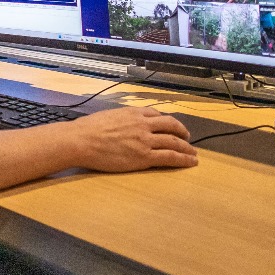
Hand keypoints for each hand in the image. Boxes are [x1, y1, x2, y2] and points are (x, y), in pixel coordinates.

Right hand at [68, 107, 197, 171]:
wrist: (82, 140)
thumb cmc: (88, 129)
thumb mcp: (108, 116)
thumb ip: (122, 119)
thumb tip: (123, 123)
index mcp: (133, 112)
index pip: (157, 115)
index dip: (167, 121)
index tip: (171, 126)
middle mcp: (143, 124)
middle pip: (171, 125)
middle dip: (182, 132)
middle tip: (187, 138)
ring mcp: (145, 140)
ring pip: (174, 142)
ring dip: (187, 148)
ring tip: (193, 154)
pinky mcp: (145, 157)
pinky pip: (170, 157)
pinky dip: (183, 159)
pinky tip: (190, 162)